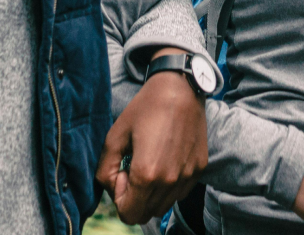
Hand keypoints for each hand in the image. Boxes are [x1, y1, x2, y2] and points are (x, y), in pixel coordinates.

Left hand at [96, 48, 207, 223]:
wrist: (180, 88)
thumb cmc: (145, 108)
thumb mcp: (115, 135)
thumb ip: (104, 169)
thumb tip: (112, 187)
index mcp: (147, 174)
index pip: (128, 215)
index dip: (118, 198)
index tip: (121, 172)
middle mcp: (170, 181)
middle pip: (145, 214)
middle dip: (133, 198)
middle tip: (132, 168)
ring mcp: (187, 177)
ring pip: (163, 206)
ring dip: (151, 193)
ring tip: (149, 163)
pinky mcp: (199, 170)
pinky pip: (178, 193)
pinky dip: (168, 185)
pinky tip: (164, 158)